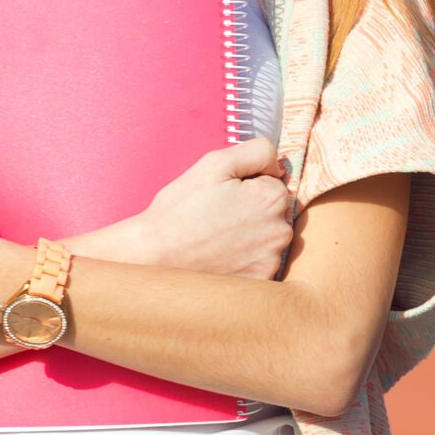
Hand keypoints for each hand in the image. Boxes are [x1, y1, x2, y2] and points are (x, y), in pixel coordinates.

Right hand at [133, 137, 295, 279]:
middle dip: (251, 212)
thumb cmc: (180, 208)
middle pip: (274, 213)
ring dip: (250, 237)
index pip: (273, 185)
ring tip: (216, 239)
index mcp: (273, 198)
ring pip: (268, 239)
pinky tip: (221, 258)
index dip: (247, 188)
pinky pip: (260, 264)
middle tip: (217, 218)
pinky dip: (245, 261)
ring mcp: (271, 260)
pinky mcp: (260, 281)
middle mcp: (280, 230)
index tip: (223, 197)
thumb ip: (257, 153)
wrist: (154, 255)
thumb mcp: (215, 164)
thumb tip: (279, 166)